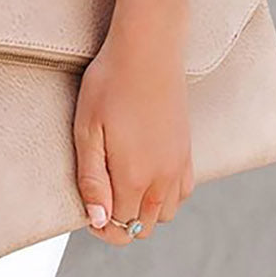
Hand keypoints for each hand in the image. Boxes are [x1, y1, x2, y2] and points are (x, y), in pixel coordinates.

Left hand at [73, 18, 194, 246]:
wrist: (148, 49)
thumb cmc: (110, 84)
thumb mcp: (87, 129)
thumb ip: (92, 178)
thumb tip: (98, 219)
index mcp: (135, 176)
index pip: (122, 227)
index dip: (101, 225)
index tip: (88, 209)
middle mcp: (163, 177)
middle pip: (145, 226)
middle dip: (122, 221)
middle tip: (100, 195)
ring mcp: (179, 164)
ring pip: (166, 213)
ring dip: (144, 210)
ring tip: (122, 185)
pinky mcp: (188, 150)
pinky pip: (183, 192)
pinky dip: (166, 196)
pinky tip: (147, 176)